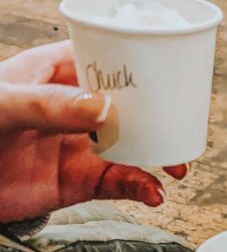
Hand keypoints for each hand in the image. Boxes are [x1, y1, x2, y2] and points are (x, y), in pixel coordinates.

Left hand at [0, 40, 187, 222]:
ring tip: (177, 168)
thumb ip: (48, 105)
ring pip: (133, 145)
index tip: (165, 72)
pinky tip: (153, 193)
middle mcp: (72, 108)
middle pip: (128, 104)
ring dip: (160, 155)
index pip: (101, 58)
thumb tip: (104, 109)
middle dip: (161, 116)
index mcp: (51, 73)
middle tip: (183, 128)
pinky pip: (122, 182)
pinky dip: (142, 188)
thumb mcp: (1, 107)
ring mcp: (80, 145)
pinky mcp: (82, 181)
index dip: (134, 62)